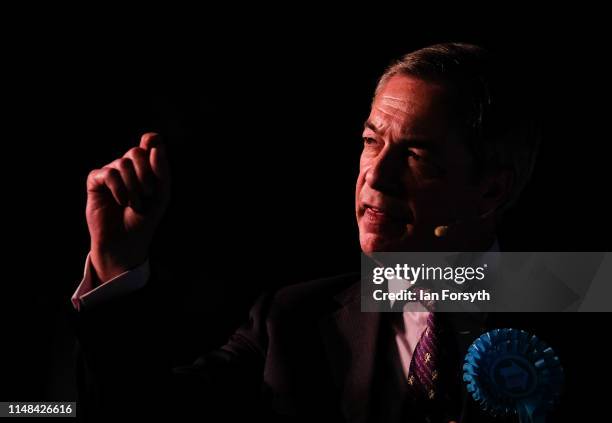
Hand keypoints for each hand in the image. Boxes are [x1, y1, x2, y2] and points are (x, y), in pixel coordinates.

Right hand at [86, 133, 170, 282]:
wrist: (126, 241)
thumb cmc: (145, 219)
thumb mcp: (162, 196)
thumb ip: (162, 172)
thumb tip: (155, 146)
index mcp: (145, 168)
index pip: (149, 143)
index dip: (151, 140)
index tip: (154, 147)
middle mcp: (127, 167)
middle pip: (136, 151)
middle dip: (146, 173)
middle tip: (148, 193)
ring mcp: (111, 173)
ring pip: (122, 163)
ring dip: (133, 186)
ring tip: (134, 204)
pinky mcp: (95, 182)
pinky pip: (107, 174)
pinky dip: (118, 188)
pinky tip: (121, 202)